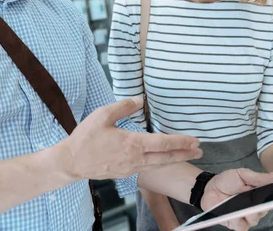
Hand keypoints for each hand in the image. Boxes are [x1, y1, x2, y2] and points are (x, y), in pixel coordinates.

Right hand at [58, 97, 201, 180]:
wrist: (71, 162)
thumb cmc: (85, 137)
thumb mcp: (102, 115)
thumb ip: (123, 106)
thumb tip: (140, 99)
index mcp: (132, 144)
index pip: (163, 142)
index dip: (181, 141)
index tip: (195, 139)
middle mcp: (135, 159)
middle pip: (166, 157)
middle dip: (184, 153)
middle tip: (200, 151)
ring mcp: (130, 169)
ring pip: (158, 165)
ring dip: (174, 159)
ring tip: (188, 155)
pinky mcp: (124, 173)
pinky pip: (147, 168)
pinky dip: (159, 163)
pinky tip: (162, 159)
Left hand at [200, 169, 272, 230]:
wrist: (210, 188)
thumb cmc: (227, 181)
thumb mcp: (242, 175)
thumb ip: (259, 177)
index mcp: (260, 195)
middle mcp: (256, 208)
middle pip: (264, 210)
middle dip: (259, 204)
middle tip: (252, 197)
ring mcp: (247, 217)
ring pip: (254, 219)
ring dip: (247, 211)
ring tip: (239, 203)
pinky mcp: (237, 225)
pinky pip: (242, 226)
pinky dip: (237, 220)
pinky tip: (233, 212)